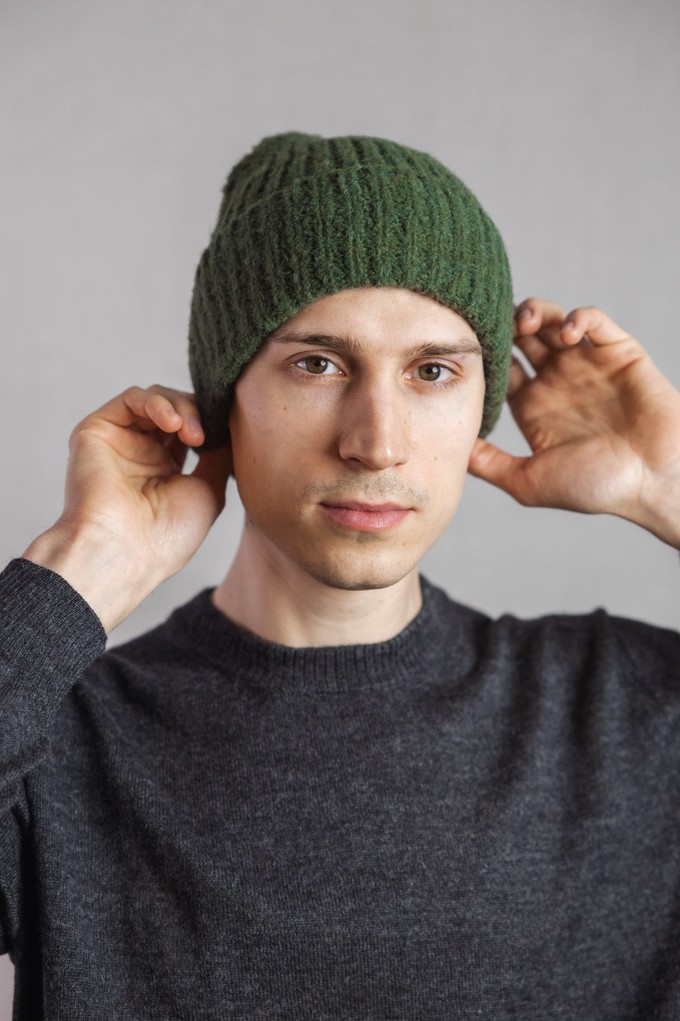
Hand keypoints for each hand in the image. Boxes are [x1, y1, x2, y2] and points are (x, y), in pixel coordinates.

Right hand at [23, 386, 230, 629]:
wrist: (126, 551)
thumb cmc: (166, 536)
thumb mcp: (208, 492)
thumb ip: (217, 456)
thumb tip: (229, 429)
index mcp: (165, 471)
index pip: (190, 429)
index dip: (211, 424)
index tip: (228, 434)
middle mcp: (141, 454)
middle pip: (175, 410)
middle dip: (198, 414)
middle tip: (206, 436)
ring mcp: (120, 441)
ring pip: (155, 400)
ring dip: (181, 408)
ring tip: (192, 433)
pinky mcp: (97, 431)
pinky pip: (130, 399)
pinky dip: (156, 402)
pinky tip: (173, 422)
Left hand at [468, 299, 679, 548]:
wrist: (653, 482)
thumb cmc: (596, 488)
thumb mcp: (528, 482)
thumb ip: (488, 465)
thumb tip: (449, 451)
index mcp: (533, 406)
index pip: (499, 367)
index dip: (483, 355)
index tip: (469, 352)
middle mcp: (557, 381)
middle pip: (521, 336)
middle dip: (504, 325)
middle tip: (495, 326)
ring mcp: (587, 364)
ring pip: (552, 320)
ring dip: (535, 312)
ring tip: (525, 322)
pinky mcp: (619, 353)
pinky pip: (594, 320)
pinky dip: (578, 316)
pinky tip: (567, 333)